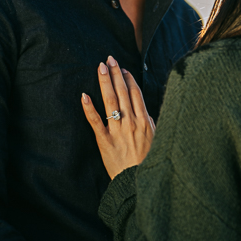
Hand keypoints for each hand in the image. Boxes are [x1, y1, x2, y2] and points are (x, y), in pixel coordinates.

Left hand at [81, 57, 154, 178]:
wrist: (137, 182)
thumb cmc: (146, 162)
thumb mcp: (155, 139)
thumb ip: (148, 122)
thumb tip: (143, 109)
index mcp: (144, 121)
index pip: (136, 93)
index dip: (129, 79)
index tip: (123, 69)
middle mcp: (132, 122)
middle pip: (123, 92)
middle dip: (116, 73)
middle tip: (109, 59)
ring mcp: (118, 131)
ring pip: (111, 101)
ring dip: (105, 82)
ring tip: (101, 67)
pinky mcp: (105, 141)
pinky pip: (96, 121)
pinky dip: (89, 108)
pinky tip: (84, 96)